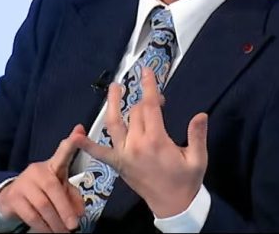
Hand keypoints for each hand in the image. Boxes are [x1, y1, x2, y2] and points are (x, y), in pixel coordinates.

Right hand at [0, 125, 85, 232]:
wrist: (11, 197)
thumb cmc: (40, 191)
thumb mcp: (58, 189)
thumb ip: (72, 196)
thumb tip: (81, 211)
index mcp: (52, 165)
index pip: (62, 152)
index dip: (71, 143)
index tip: (80, 132)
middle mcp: (37, 170)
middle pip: (53, 188)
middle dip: (65, 208)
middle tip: (74, 225)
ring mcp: (24, 183)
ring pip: (42, 205)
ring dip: (55, 222)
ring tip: (63, 232)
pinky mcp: (14, 198)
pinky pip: (31, 215)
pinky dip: (43, 227)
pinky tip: (49, 231)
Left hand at [75, 68, 207, 217]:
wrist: (173, 207)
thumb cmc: (186, 182)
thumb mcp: (198, 159)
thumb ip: (197, 135)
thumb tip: (201, 115)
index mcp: (156, 141)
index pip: (150, 106)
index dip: (149, 86)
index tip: (146, 71)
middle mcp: (136, 145)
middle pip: (135, 112)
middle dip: (144, 99)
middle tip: (155, 98)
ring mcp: (124, 154)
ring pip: (114, 123)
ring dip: (112, 104)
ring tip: (114, 88)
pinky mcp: (118, 164)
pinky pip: (99, 153)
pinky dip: (87, 143)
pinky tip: (77, 134)